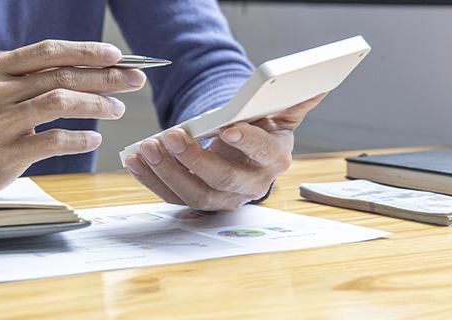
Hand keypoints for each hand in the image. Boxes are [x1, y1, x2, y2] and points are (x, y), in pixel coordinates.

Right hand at [0, 40, 146, 195]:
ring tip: (117, 109)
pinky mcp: (5, 153)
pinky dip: (79, 138)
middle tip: (133, 80)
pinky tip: (94, 139)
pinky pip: (52, 140)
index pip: (49, 52)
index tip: (117, 55)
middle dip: (105, 77)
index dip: (86, 51)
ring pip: (59, 102)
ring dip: (96, 104)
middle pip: (61, 76)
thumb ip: (31, 76)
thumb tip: (90, 67)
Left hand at [124, 93, 326, 210]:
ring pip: (193, 193)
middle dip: (194, 158)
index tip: (227, 128)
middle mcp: (250, 186)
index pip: (262, 154)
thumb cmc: (263, 131)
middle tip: (172, 135)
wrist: (249, 157)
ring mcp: (222, 199)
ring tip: (147, 147)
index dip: (246, 142)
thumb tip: (316, 84)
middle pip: (222, 179)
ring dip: (167, 171)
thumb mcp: (281, 114)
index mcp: (274, 160)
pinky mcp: (196, 202)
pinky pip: (171, 196)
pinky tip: (135, 159)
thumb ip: (295, 101)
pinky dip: (150, 179)